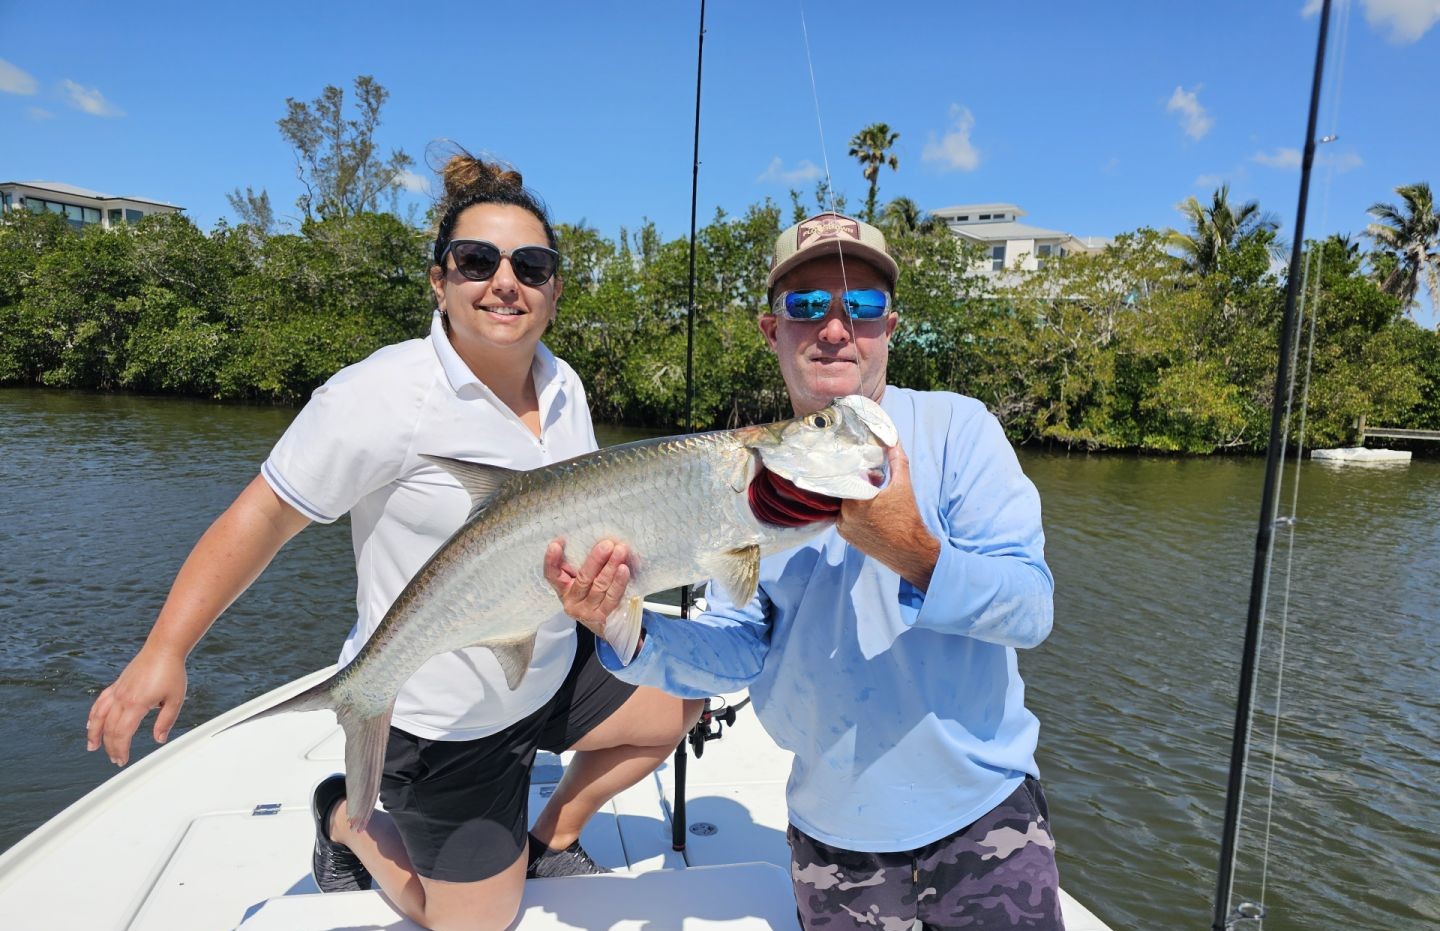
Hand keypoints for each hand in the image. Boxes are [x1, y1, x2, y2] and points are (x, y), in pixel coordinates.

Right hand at [85, 646, 187, 766]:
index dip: (120, 749)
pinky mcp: (117, 685)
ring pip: (99, 715)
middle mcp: (122, 697)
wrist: (164, 648)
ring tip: (92, 746)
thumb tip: (159, 739)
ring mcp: (117, 690)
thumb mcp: (175, 699)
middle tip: (115, 759)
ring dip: (94, 733)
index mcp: (136, 703)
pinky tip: (91, 722)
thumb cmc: (171, 671)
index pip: (122, 733)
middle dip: (111, 747)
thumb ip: (165, 721)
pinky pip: (100, 702)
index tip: (122, 760)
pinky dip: (93, 714)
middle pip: (110, 728)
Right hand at [543, 538, 632, 636]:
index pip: (552, 574)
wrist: (609, 624)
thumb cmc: (596, 593)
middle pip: (582, 578)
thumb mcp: (585, 580)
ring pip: (599, 586)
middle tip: (607, 544)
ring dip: (610, 567)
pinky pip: (611, 597)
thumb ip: (586, 563)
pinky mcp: (601, 617)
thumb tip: (600, 540)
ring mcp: (586, 611)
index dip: (551, 559)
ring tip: (620, 552)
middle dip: (595, 559)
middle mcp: (571, 601)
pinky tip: (624, 570)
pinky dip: (619, 582)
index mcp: (563, 588)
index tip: (558, 543)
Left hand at [836, 440, 939, 590]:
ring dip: (857, 498)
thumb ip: (897, 461)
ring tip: (876, 500)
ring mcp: (843, 528)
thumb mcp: (903, 486)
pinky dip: (855, 512)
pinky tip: (872, 513)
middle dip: (860, 484)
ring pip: (845, 503)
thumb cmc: (908, 518)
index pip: (848, 476)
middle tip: (878, 485)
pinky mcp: (846, 537)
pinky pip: (845, 517)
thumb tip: (893, 440)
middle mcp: (843, 515)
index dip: (861, 471)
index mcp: (855, 501)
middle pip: (846, 489)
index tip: (874, 473)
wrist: (910, 551)